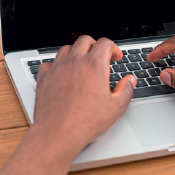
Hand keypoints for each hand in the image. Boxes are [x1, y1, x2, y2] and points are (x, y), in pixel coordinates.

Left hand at [33, 35, 136, 150]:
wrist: (58, 133)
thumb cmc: (86, 122)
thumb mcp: (116, 107)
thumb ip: (126, 90)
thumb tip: (130, 80)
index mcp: (94, 65)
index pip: (105, 43)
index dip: (114, 48)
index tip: (115, 57)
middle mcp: (75, 62)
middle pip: (85, 40)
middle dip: (95, 45)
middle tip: (100, 56)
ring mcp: (57, 68)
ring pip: (66, 48)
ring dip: (76, 52)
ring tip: (81, 64)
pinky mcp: (44, 78)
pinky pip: (49, 63)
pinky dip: (56, 65)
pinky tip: (61, 73)